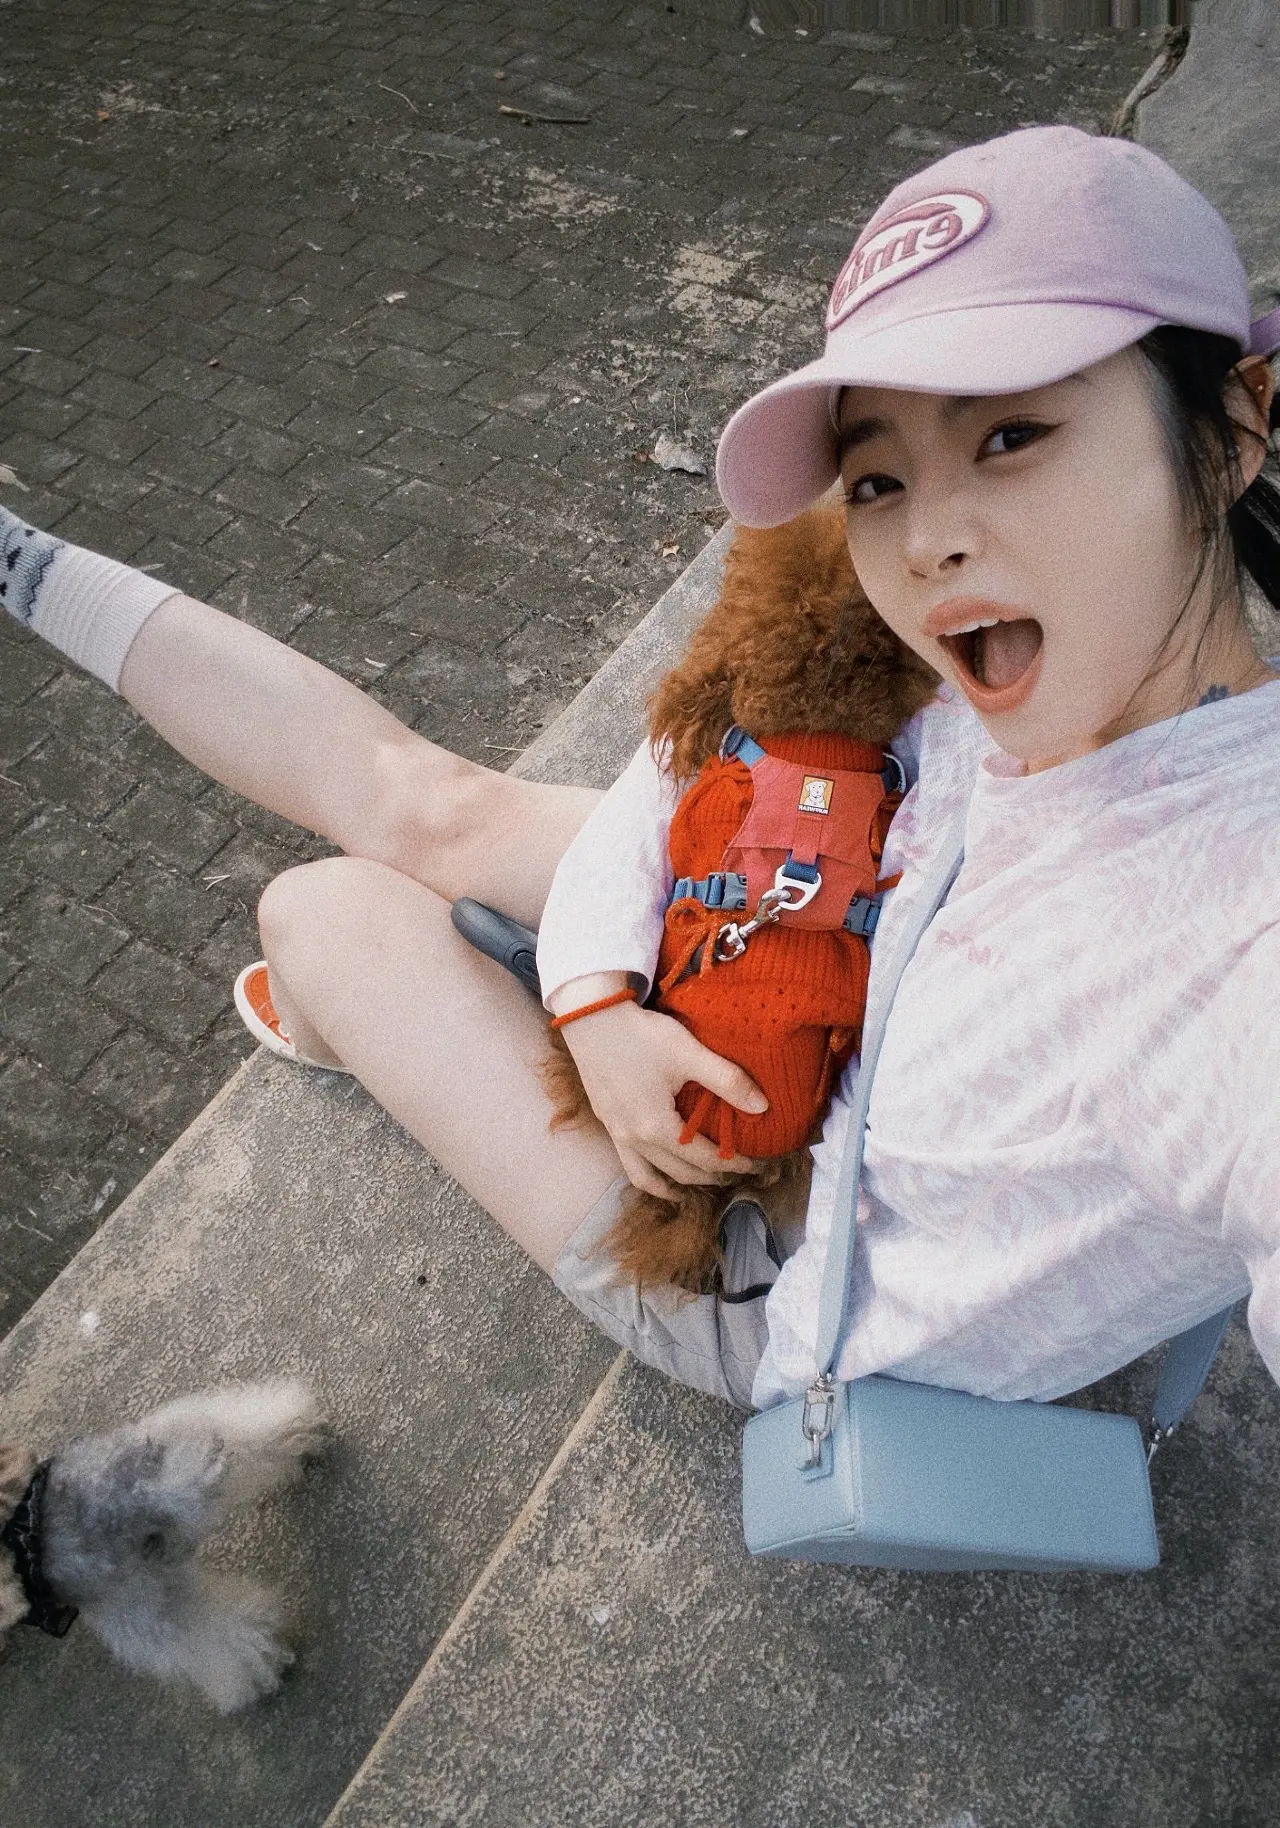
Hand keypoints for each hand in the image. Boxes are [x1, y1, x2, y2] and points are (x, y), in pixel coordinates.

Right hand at [552, 977, 767, 1198]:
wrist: (590, 1018)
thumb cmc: (641, 1035)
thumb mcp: (688, 1054)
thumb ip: (727, 1080)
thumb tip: (763, 1107)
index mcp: (657, 1127)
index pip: (704, 1158)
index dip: (733, 1163)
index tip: (755, 1163)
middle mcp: (634, 1139)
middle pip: (680, 1172)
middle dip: (711, 1176)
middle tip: (735, 1171)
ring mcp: (616, 1133)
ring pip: (648, 1176)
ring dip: (674, 1186)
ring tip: (695, 1188)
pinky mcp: (607, 1121)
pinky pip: (630, 1163)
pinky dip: (649, 1174)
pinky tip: (658, 1167)